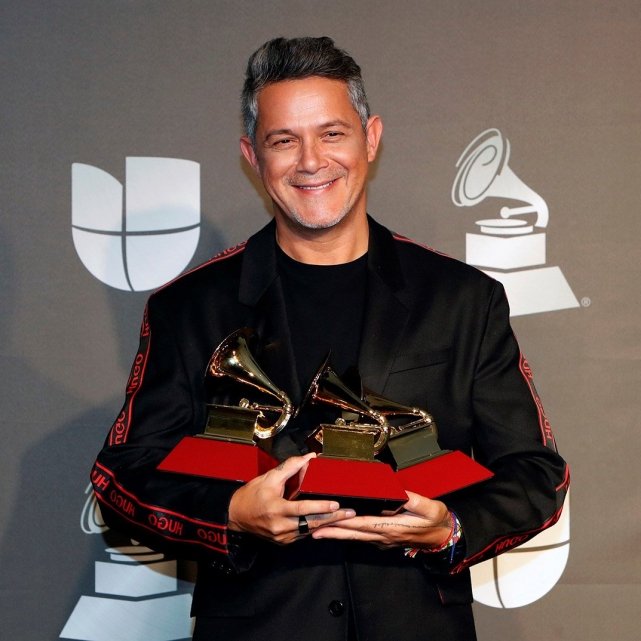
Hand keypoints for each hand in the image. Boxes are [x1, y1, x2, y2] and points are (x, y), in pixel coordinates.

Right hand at [227, 453, 355, 543]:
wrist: (235, 516)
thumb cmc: (252, 494)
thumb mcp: (269, 478)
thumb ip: (290, 467)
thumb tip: (309, 457)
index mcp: (276, 509)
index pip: (302, 509)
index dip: (320, 507)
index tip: (335, 504)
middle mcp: (280, 526)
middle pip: (311, 523)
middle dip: (332, 519)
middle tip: (350, 513)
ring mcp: (282, 536)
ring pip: (309, 531)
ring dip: (327, 524)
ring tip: (344, 518)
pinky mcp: (283, 541)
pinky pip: (302, 534)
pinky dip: (315, 528)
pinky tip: (327, 522)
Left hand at [311, 491, 451, 548]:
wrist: (443, 536)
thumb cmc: (436, 520)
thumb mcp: (429, 507)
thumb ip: (413, 500)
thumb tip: (399, 492)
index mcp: (392, 526)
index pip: (363, 524)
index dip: (345, 522)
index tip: (329, 519)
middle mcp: (384, 535)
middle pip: (353, 534)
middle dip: (332, 531)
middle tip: (312, 529)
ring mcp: (383, 539)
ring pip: (355, 537)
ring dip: (337, 534)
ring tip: (318, 531)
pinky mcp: (384, 539)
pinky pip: (361, 537)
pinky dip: (348, 534)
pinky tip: (339, 531)